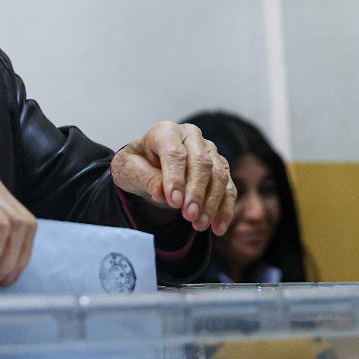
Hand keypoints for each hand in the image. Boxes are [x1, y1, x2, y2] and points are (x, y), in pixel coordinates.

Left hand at [110, 122, 235, 234]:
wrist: (146, 168)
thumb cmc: (136, 166)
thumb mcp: (128, 170)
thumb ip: (145, 178)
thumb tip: (162, 193)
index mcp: (166, 131)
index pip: (175, 154)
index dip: (176, 179)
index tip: (174, 202)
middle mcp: (191, 136)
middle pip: (201, 163)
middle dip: (196, 192)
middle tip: (189, 216)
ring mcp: (209, 151)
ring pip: (219, 176)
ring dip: (211, 203)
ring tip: (199, 224)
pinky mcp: (221, 167)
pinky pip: (229, 188)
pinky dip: (225, 209)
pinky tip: (217, 227)